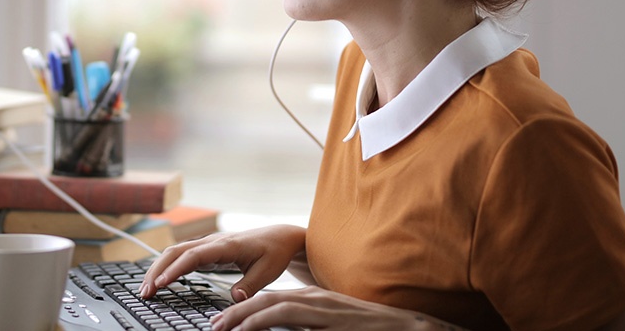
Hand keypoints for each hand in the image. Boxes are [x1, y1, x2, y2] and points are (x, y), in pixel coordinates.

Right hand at [139, 224, 305, 301]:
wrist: (279, 237)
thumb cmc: (273, 252)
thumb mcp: (268, 271)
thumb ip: (250, 285)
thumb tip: (234, 298)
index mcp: (225, 245)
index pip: (194, 256)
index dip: (176, 269)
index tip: (162, 283)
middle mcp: (212, 242)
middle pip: (176, 251)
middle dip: (158, 270)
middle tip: (145, 291)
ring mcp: (207, 245)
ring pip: (175, 252)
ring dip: (158, 268)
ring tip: (146, 289)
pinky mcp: (206, 250)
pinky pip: (181, 256)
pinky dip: (167, 267)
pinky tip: (160, 280)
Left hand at [209, 286, 465, 330]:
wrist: (411, 329)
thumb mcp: (331, 330)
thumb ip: (308, 330)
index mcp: (313, 300)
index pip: (272, 301)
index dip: (245, 311)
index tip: (225, 323)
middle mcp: (313, 297)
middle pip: (265, 299)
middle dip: (236, 312)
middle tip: (214, 325)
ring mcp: (321, 303)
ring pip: (271, 304)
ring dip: (242, 315)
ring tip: (220, 327)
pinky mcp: (328, 314)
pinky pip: (287, 313)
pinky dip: (262, 320)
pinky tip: (246, 329)